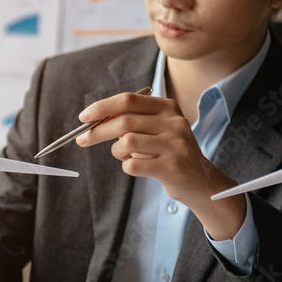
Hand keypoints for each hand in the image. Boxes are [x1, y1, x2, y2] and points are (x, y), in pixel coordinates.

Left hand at [76, 92, 246, 239]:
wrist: (200, 180)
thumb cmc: (170, 153)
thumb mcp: (158, 129)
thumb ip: (133, 121)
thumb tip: (94, 120)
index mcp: (168, 107)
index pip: (128, 100)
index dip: (102, 107)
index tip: (83, 117)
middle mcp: (174, 123)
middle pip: (124, 122)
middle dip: (97, 132)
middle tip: (82, 140)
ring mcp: (175, 145)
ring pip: (126, 143)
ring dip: (117, 152)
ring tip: (125, 156)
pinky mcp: (172, 167)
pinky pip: (133, 165)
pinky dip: (128, 167)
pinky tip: (138, 167)